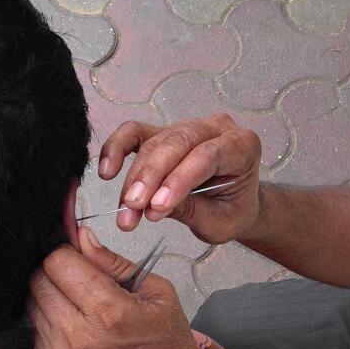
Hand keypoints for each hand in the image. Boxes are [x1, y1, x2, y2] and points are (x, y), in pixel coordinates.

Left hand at [28, 244, 226, 348]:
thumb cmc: (167, 345)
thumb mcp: (157, 293)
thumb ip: (113, 263)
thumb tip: (81, 237)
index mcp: (109, 311)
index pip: (58, 262)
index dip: (68, 254)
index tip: (81, 261)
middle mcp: (80, 337)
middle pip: (39, 282)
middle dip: (56, 274)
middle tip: (81, 282)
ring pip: (33, 306)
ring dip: (51, 299)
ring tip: (80, 308)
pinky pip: (37, 333)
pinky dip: (51, 325)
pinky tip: (77, 330)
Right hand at [99, 114, 262, 243]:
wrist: (233, 204)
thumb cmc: (232, 211)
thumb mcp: (219, 221)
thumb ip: (190, 210)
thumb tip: (152, 207)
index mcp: (242, 145)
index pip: (207, 156)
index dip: (179, 180)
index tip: (156, 207)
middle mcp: (215, 129)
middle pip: (177, 143)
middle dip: (151, 176)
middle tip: (133, 206)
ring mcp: (187, 127)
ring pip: (154, 143)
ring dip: (135, 178)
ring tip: (125, 209)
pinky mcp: (162, 133)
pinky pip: (135, 133)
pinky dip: (118, 148)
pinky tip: (107, 170)